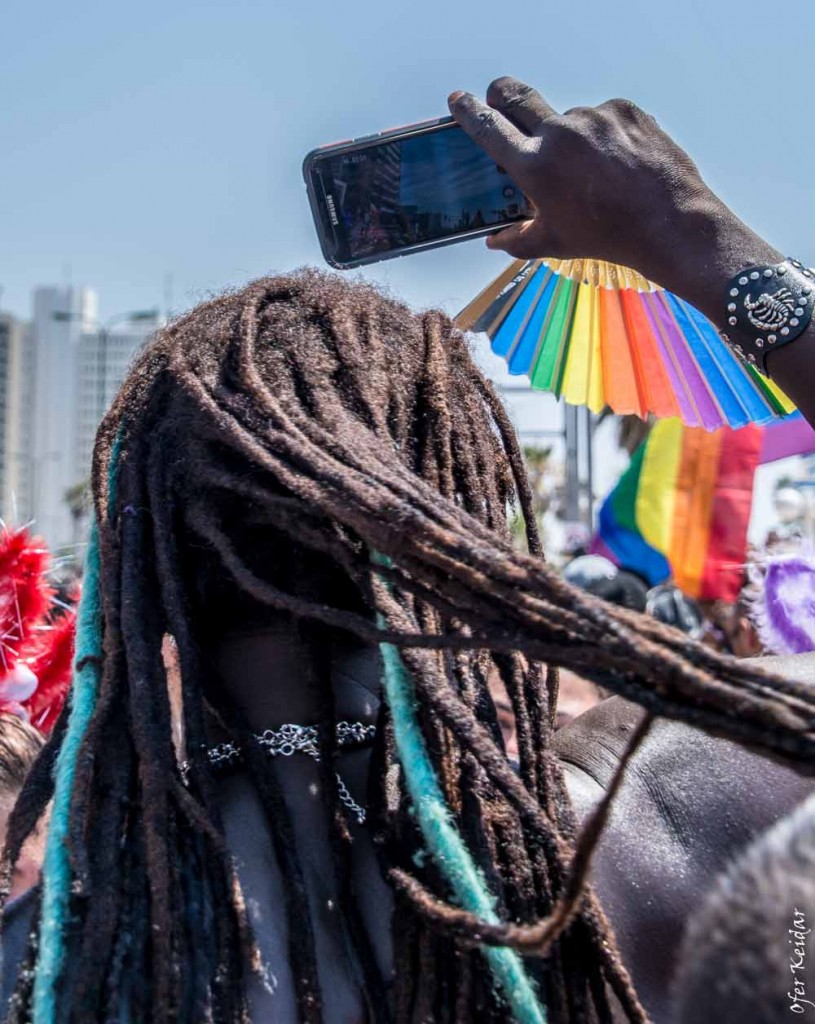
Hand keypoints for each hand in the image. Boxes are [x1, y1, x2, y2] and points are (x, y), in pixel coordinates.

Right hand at [447, 79, 768, 299]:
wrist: (667, 222)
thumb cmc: (607, 237)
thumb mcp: (555, 243)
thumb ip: (517, 240)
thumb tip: (494, 240)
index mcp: (534, 166)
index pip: (489, 128)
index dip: (469, 111)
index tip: (459, 100)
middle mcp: (559, 134)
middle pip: (516, 94)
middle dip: (501, 94)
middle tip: (499, 98)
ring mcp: (592, 118)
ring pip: (569, 120)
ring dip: (572, 139)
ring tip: (597, 172)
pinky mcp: (623, 109)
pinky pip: (604, 118)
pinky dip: (606, 138)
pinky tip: (621, 163)